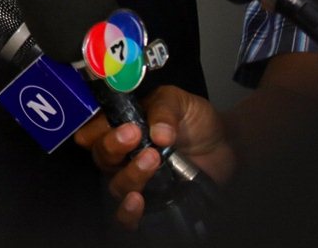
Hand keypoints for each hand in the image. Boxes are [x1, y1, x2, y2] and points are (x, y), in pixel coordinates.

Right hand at [71, 86, 233, 230]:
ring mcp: (136, 179)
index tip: (124, 126)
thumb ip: (165, 109)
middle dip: (113, 147)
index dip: (97, 129)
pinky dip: (127, 212)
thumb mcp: (180, 102)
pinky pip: (127, 215)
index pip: (93, 130)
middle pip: (101, 157)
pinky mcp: (150, 201)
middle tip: (136, 136)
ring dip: (131, 174)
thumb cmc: (196, 120)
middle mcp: (123, 154)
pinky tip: (138, 201)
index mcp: (122, 125)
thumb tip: (158, 132)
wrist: (224, 144)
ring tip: (154, 159)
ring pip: (115, 184)